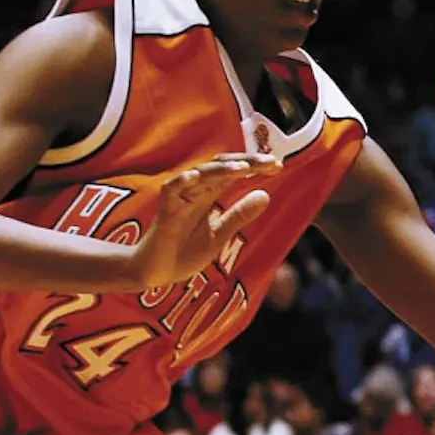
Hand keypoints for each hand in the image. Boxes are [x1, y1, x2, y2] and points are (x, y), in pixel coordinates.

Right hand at [126, 154, 280, 288]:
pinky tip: (195, 176)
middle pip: (220, 168)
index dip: (254, 167)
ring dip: (221, 169)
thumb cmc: (184, 251)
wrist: (156, 273)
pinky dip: (182, 181)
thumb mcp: (220, 234)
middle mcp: (195, 192)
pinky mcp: (165, 212)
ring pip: (199, 175)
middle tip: (271, 161)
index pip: (234, 174)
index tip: (278, 165)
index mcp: (209, 195)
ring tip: (244, 167)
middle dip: (245, 162)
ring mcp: (179, 199)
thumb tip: (265, 195)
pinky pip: (171, 191)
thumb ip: (239, 215)